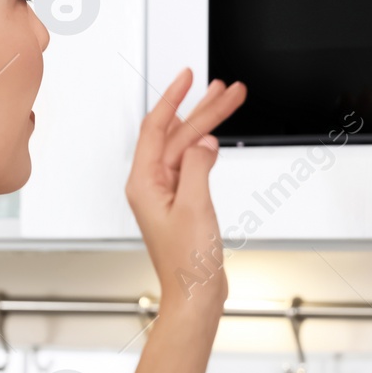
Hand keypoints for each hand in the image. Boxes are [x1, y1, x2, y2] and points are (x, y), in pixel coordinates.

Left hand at [125, 69, 246, 316]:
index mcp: (144, 183)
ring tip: (227, 101)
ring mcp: (166, 194)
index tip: (188, 77)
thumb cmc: (187, 263)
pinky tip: (216, 138)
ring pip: (186, 147)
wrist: (195, 295)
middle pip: (176, 135)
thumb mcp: (194, 206)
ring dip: (207, 125)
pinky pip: (192, 165)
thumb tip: (203, 142)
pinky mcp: (181, 203)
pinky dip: (206, 148)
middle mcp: (151, 185)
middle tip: (226, 89)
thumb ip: (197, 167)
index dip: (173, 98)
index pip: (156, 128)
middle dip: (202, 109)